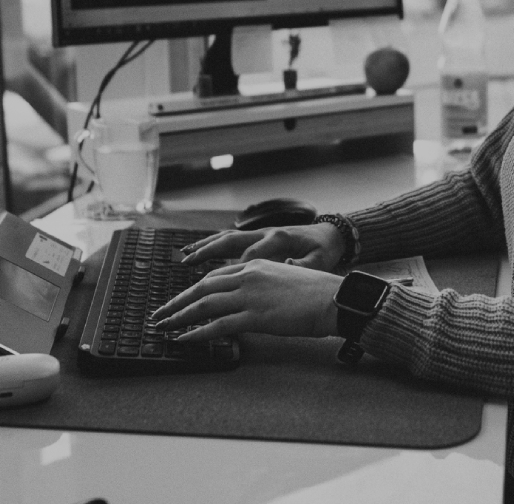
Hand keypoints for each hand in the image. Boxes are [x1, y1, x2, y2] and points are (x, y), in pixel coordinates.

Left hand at [151, 259, 342, 342]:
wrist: (332, 299)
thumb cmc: (315, 293)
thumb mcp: (283, 279)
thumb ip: (262, 286)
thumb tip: (247, 300)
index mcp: (254, 266)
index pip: (214, 277)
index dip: (192, 290)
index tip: (179, 300)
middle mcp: (248, 276)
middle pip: (202, 288)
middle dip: (177, 302)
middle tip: (159, 315)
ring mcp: (250, 296)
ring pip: (204, 305)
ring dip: (180, 317)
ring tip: (164, 327)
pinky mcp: (255, 316)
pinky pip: (219, 325)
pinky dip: (198, 332)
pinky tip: (185, 339)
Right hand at [180, 222, 344, 270]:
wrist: (329, 235)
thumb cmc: (323, 251)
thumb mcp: (319, 261)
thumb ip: (303, 266)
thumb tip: (287, 266)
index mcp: (279, 238)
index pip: (253, 252)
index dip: (238, 267)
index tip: (225, 281)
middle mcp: (264, 233)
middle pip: (231, 240)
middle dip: (208, 251)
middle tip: (187, 261)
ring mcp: (258, 234)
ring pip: (226, 239)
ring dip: (205, 247)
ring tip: (185, 255)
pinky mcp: (256, 239)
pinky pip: (230, 242)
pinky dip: (212, 246)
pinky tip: (198, 254)